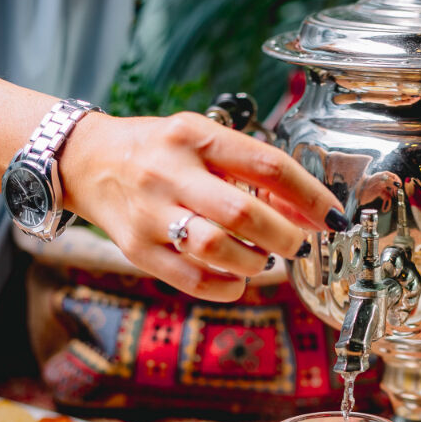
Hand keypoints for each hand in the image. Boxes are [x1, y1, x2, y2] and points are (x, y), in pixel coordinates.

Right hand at [59, 110, 347, 300]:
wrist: (86, 161)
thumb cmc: (160, 153)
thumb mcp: (204, 143)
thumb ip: (253, 173)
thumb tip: (310, 213)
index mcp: (195, 135)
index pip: (268, 165)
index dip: (311, 196)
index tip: (334, 217)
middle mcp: (171, 172)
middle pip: (243, 214)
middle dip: (284, 236)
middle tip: (296, 244)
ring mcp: (151, 214)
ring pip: (217, 250)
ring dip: (255, 262)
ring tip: (261, 259)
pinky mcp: (138, 250)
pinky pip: (195, 281)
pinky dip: (228, 286)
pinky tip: (237, 279)